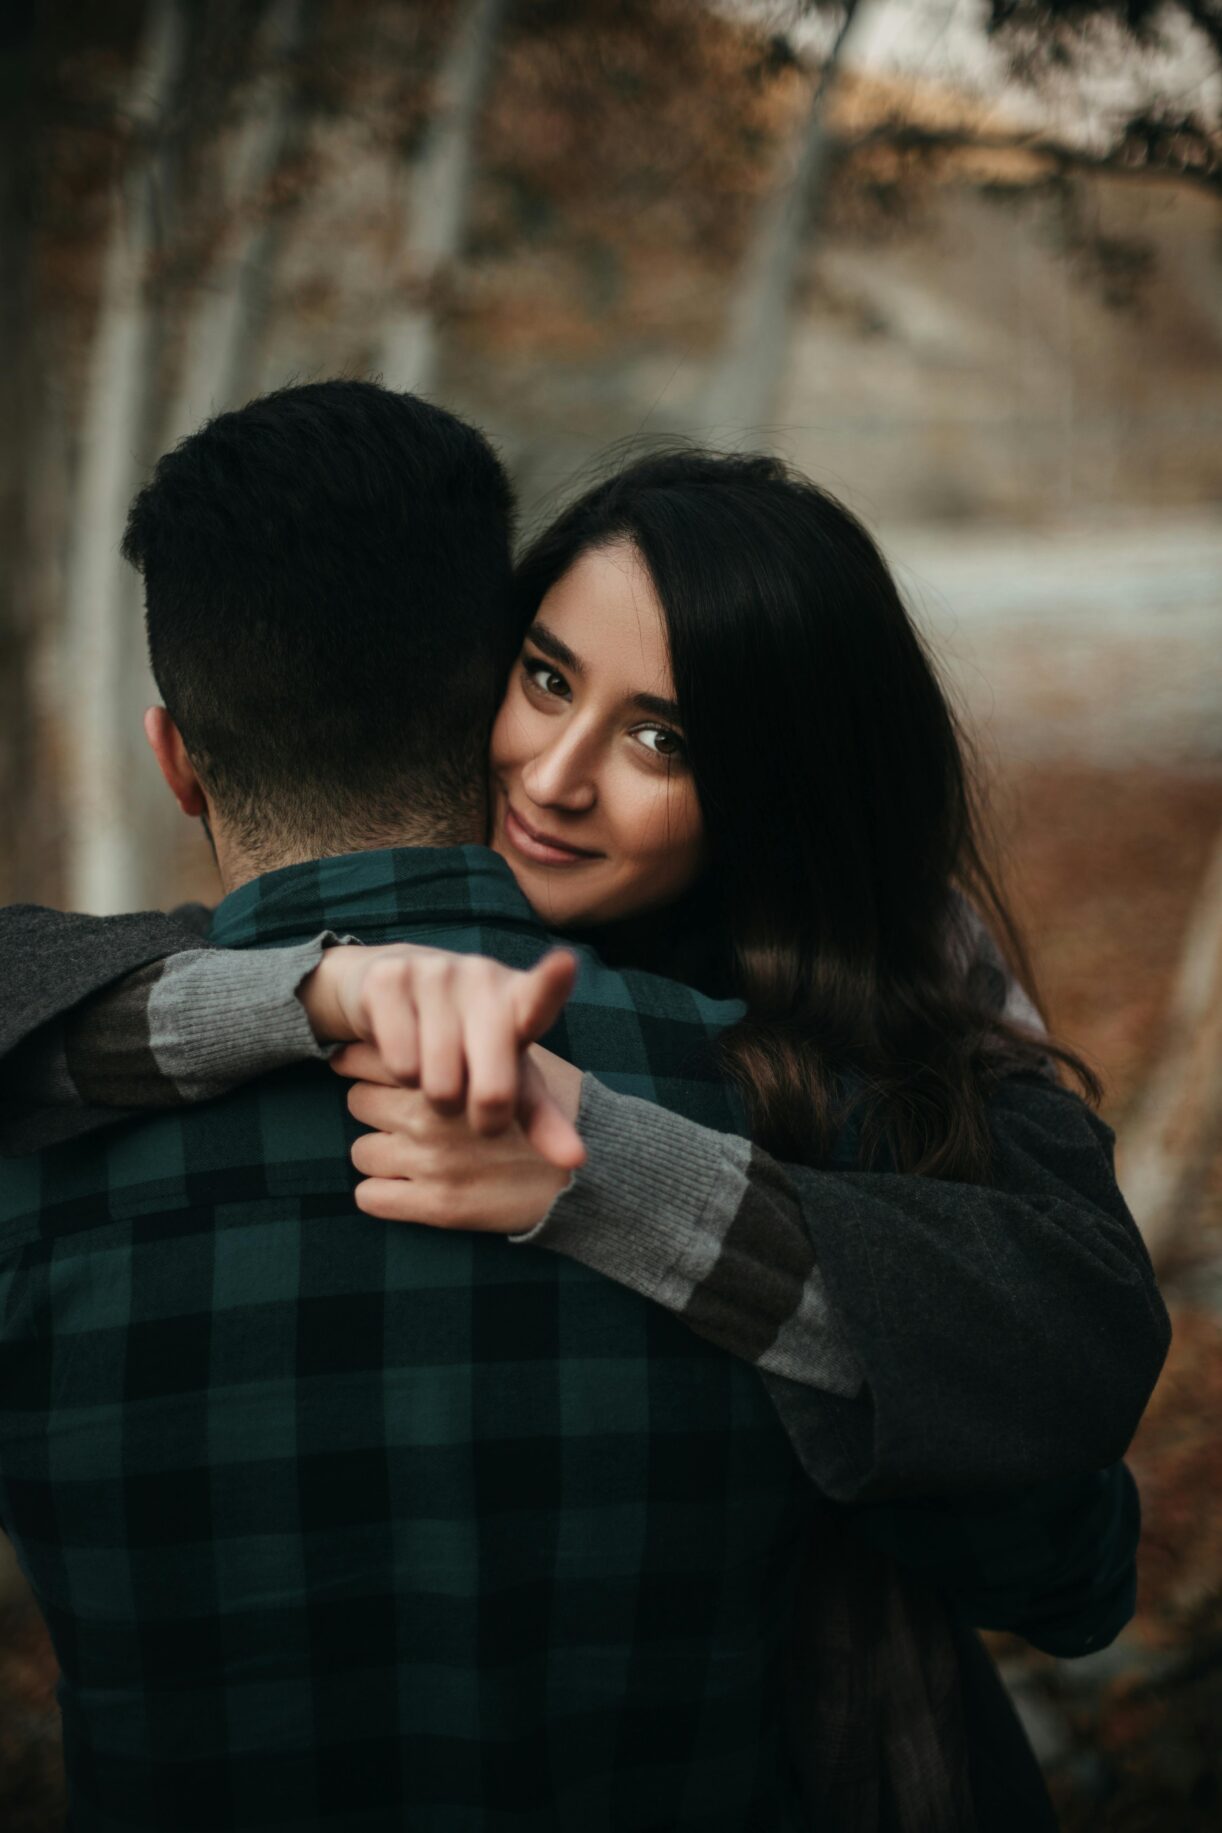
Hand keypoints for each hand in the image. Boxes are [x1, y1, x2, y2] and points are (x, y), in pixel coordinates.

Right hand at [299, 941, 578, 1155]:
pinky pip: (401, 1064)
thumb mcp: (507, 1073)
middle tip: (470, 1102)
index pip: (541, 996)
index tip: (566, 963)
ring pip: (438, 1082)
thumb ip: (541, 1117)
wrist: (391, 988)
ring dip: (436, 1096)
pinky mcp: (389, 979)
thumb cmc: (465, 1041)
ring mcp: (434, 973)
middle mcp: (482, 977)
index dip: (553, 982)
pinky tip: (404, 1052)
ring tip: (435, 1071)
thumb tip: (577, 1160)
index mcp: (520, 998)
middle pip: (492, 1088)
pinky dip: (402, 1077)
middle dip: (481, 1115)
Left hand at [345, 1054, 582, 1230]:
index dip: (369, 1061)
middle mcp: (432, 1115)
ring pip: (361, 1151)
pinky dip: (383, 1193)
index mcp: (448, 1070)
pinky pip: (369, 1197)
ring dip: (381, 1151)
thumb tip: (416, 1021)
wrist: (581, 1177)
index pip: (368, 1056)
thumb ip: (465, 1037)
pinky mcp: (435, 1206)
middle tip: (410, 1113)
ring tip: (416, 1152)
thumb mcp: (518, 1058)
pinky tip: (411, 1186)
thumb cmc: (548, 1109)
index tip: (374, 1066)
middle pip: (358, 1101)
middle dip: (377, 1106)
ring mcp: (431, 1163)